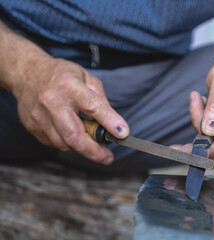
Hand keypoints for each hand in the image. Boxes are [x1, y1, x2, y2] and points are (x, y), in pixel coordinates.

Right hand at [12, 57, 128, 163]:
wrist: (27, 73)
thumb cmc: (61, 75)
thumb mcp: (87, 78)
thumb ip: (100, 100)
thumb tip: (113, 124)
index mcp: (69, 86)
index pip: (92, 106)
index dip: (109, 122)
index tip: (122, 133)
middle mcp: (51, 102)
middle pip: (74, 135)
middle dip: (94, 151)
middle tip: (107, 157)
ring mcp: (39, 116)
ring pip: (64, 144)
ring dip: (82, 148)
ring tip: (91, 142)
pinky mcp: (32, 127)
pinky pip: (54, 143)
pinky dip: (68, 144)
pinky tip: (73, 134)